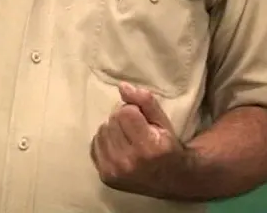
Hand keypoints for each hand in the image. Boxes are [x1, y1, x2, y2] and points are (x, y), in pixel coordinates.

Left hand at [91, 82, 188, 196]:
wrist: (171, 180)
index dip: (134, 111)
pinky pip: (94, 145)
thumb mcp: (163, 121)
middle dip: (123, 120)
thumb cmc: (168, 147)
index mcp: (148, 146)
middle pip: (112, 121)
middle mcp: (129, 161)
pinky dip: (105, 142)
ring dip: (113, 130)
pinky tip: (118, 147)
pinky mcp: (105, 176)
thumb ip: (144, 101)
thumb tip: (122, 86)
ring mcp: (115, 171)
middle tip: (135, 130)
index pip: (125, 112)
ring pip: (102, 131)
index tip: (143, 121)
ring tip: (127, 138)